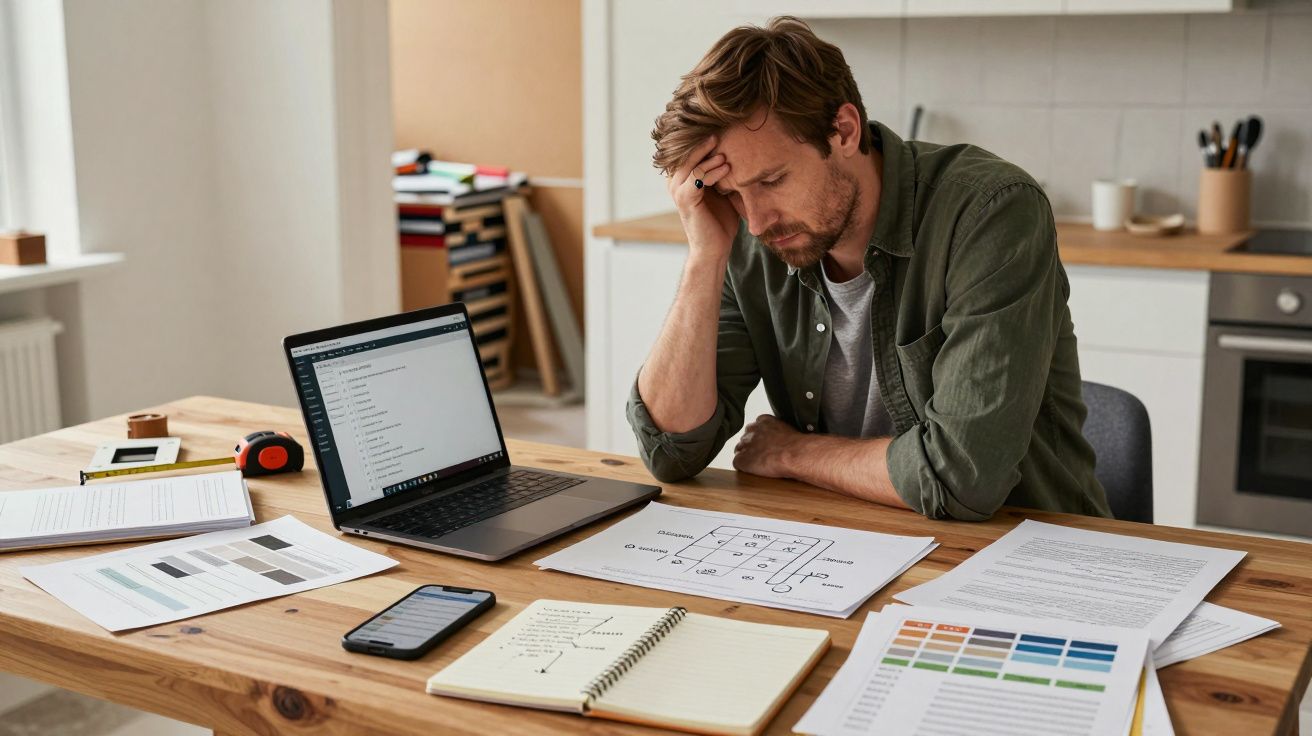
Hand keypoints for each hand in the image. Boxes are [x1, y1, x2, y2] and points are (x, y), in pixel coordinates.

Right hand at [666, 136, 737, 260]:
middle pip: (686, 153)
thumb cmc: (720, 221)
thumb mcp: (723, 191)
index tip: (722, 127)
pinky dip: (712, 171)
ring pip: (691, 164)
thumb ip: (724, 173)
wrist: (715, 248)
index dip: (702, 139)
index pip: (689, 151)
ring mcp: (678, 191)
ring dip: (709, 156)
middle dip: (703, 142)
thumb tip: (741, 151)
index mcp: (682, 178)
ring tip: (726, 152)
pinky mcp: (685, 200)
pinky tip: (727, 167)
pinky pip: (698, 178)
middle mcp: (675, 182)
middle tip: (721, 130)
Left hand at [732, 415, 799, 477]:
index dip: (758, 437)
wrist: (794, 454)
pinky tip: (752, 470)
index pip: (754, 427)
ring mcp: (746, 445)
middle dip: (751, 446)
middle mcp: (753, 431)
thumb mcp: (789, 430)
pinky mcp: (743, 459)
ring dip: (746, 456)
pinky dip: (743, 467)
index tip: (764, 443)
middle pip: (745, 438)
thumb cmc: (797, 445)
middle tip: (761, 455)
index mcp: (764, 421)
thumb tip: (782, 439)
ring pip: (739, 449)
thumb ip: (779, 431)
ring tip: (757, 464)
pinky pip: (737, 463)